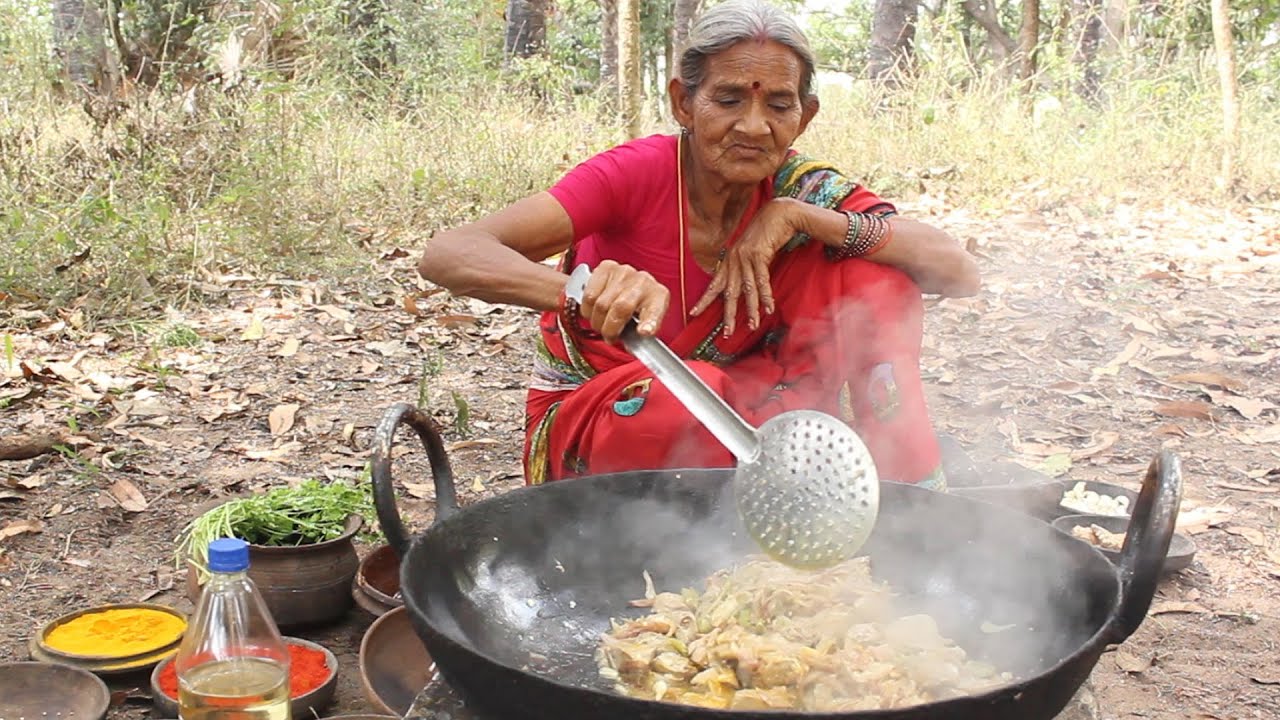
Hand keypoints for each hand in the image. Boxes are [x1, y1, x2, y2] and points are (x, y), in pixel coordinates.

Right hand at [575, 260, 669, 342]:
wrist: (632, 285)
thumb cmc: (640, 307)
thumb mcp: (647, 321)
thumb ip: (643, 332)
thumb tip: (637, 340)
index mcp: (658, 297)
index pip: (655, 310)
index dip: (649, 322)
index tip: (644, 332)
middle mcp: (643, 281)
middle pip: (619, 309)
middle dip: (609, 329)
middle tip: (609, 336)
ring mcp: (624, 272)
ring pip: (600, 304)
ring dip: (596, 321)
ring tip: (601, 324)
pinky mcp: (606, 268)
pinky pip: (589, 296)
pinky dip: (587, 310)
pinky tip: (594, 311)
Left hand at [690, 198, 802, 333]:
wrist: (779, 213)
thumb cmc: (766, 233)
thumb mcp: (750, 250)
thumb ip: (744, 266)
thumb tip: (743, 285)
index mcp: (729, 260)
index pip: (714, 285)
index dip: (704, 300)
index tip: (693, 313)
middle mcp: (733, 260)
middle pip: (728, 293)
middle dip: (728, 314)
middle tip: (726, 332)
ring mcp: (745, 257)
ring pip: (747, 290)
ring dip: (751, 310)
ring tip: (752, 326)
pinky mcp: (759, 255)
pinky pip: (762, 280)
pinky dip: (765, 296)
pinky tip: (768, 308)